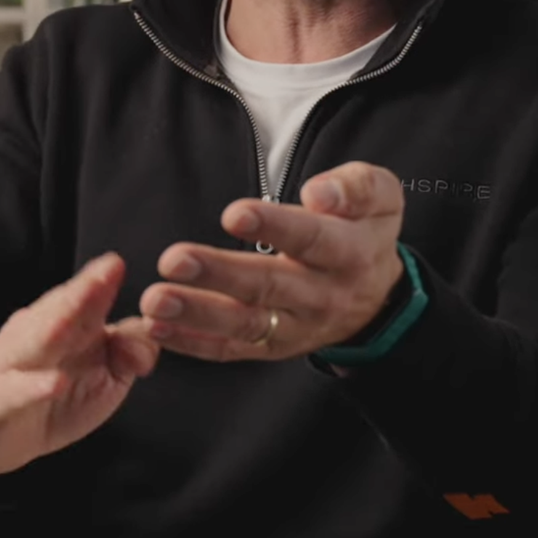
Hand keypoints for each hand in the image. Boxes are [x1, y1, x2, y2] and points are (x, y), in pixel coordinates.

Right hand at [0, 253, 160, 475]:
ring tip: (74, 318)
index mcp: (63, 325)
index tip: (117, 264)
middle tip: (104, 275)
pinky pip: (15, 392)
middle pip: (59, 311)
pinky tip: (57, 383)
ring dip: (55, 327)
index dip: (99, 281)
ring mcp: (11, 367)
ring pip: (34, 343)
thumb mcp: (105, 378)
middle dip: (81, 293)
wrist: (0, 439)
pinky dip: (35, 387)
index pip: (83, 299)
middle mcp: (34, 336)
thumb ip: (132, 349)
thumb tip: (155, 331)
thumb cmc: (57, 400)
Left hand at [140, 161, 406, 361]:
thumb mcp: (381, 197)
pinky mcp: (271, 347)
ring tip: (156, 301)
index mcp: (350, 253)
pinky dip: (192, 343)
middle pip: (268, 286)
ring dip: (196, 314)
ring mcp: (295, 328)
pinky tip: (156, 329)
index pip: (310, 239)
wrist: (377, 297)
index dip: (274, 227)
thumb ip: (356, 188)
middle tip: (174, 260)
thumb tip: (318, 193)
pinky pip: (230, 349)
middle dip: (218, 274)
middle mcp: (321, 296)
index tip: (233, 214)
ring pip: (244, 323)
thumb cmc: (364, 231)